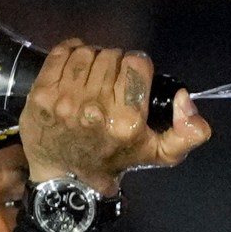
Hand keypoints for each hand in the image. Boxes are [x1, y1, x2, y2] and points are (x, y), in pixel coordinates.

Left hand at [18, 40, 210, 193]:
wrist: (65, 179)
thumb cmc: (112, 160)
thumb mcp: (159, 154)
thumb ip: (189, 132)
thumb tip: (184, 99)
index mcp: (127, 121)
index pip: (136, 64)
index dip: (136, 67)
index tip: (130, 80)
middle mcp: (96, 109)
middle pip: (110, 56)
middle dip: (112, 63)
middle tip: (108, 81)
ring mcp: (65, 101)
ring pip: (86, 52)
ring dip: (90, 58)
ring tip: (90, 76)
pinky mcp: (41, 95)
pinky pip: (60, 54)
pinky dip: (68, 53)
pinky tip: (72, 68)